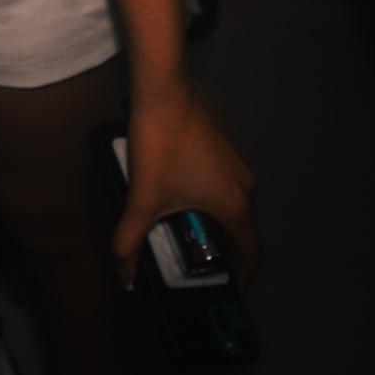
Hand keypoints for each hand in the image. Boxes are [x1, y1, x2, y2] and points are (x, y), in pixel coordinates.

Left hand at [114, 80, 260, 289]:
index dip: (244, 277)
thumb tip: (123, 278)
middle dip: (222, 247)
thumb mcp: (141, 199)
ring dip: (216, 217)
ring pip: (235, 201)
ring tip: (185, 221)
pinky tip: (184, 184)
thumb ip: (128, 243)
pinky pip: (228, 177)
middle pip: (243, 229)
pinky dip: (214, 191)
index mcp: (236, 206)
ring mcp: (241, 159)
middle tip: (196, 254)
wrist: (165, 86)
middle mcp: (248, 185)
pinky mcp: (230, 140)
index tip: (229, 287)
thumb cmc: (160, 145)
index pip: (252, 255)